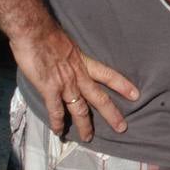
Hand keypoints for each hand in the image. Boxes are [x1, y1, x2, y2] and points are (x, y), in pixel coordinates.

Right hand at [9, 23, 138, 142]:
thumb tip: (69, 59)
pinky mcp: (49, 89)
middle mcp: (78, 75)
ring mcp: (64, 84)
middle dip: (112, 114)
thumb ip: (71, 56)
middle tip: (122, 127)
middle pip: (99, 98)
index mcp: (84, 62)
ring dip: (84, 125)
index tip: (136, 95)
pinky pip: (55, 110)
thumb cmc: (48, 33)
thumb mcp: (68, 43)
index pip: (109, 75)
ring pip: (79, 109)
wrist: (33, 30)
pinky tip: (59, 132)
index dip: (123, 85)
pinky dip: (57, 122)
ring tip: (89, 138)